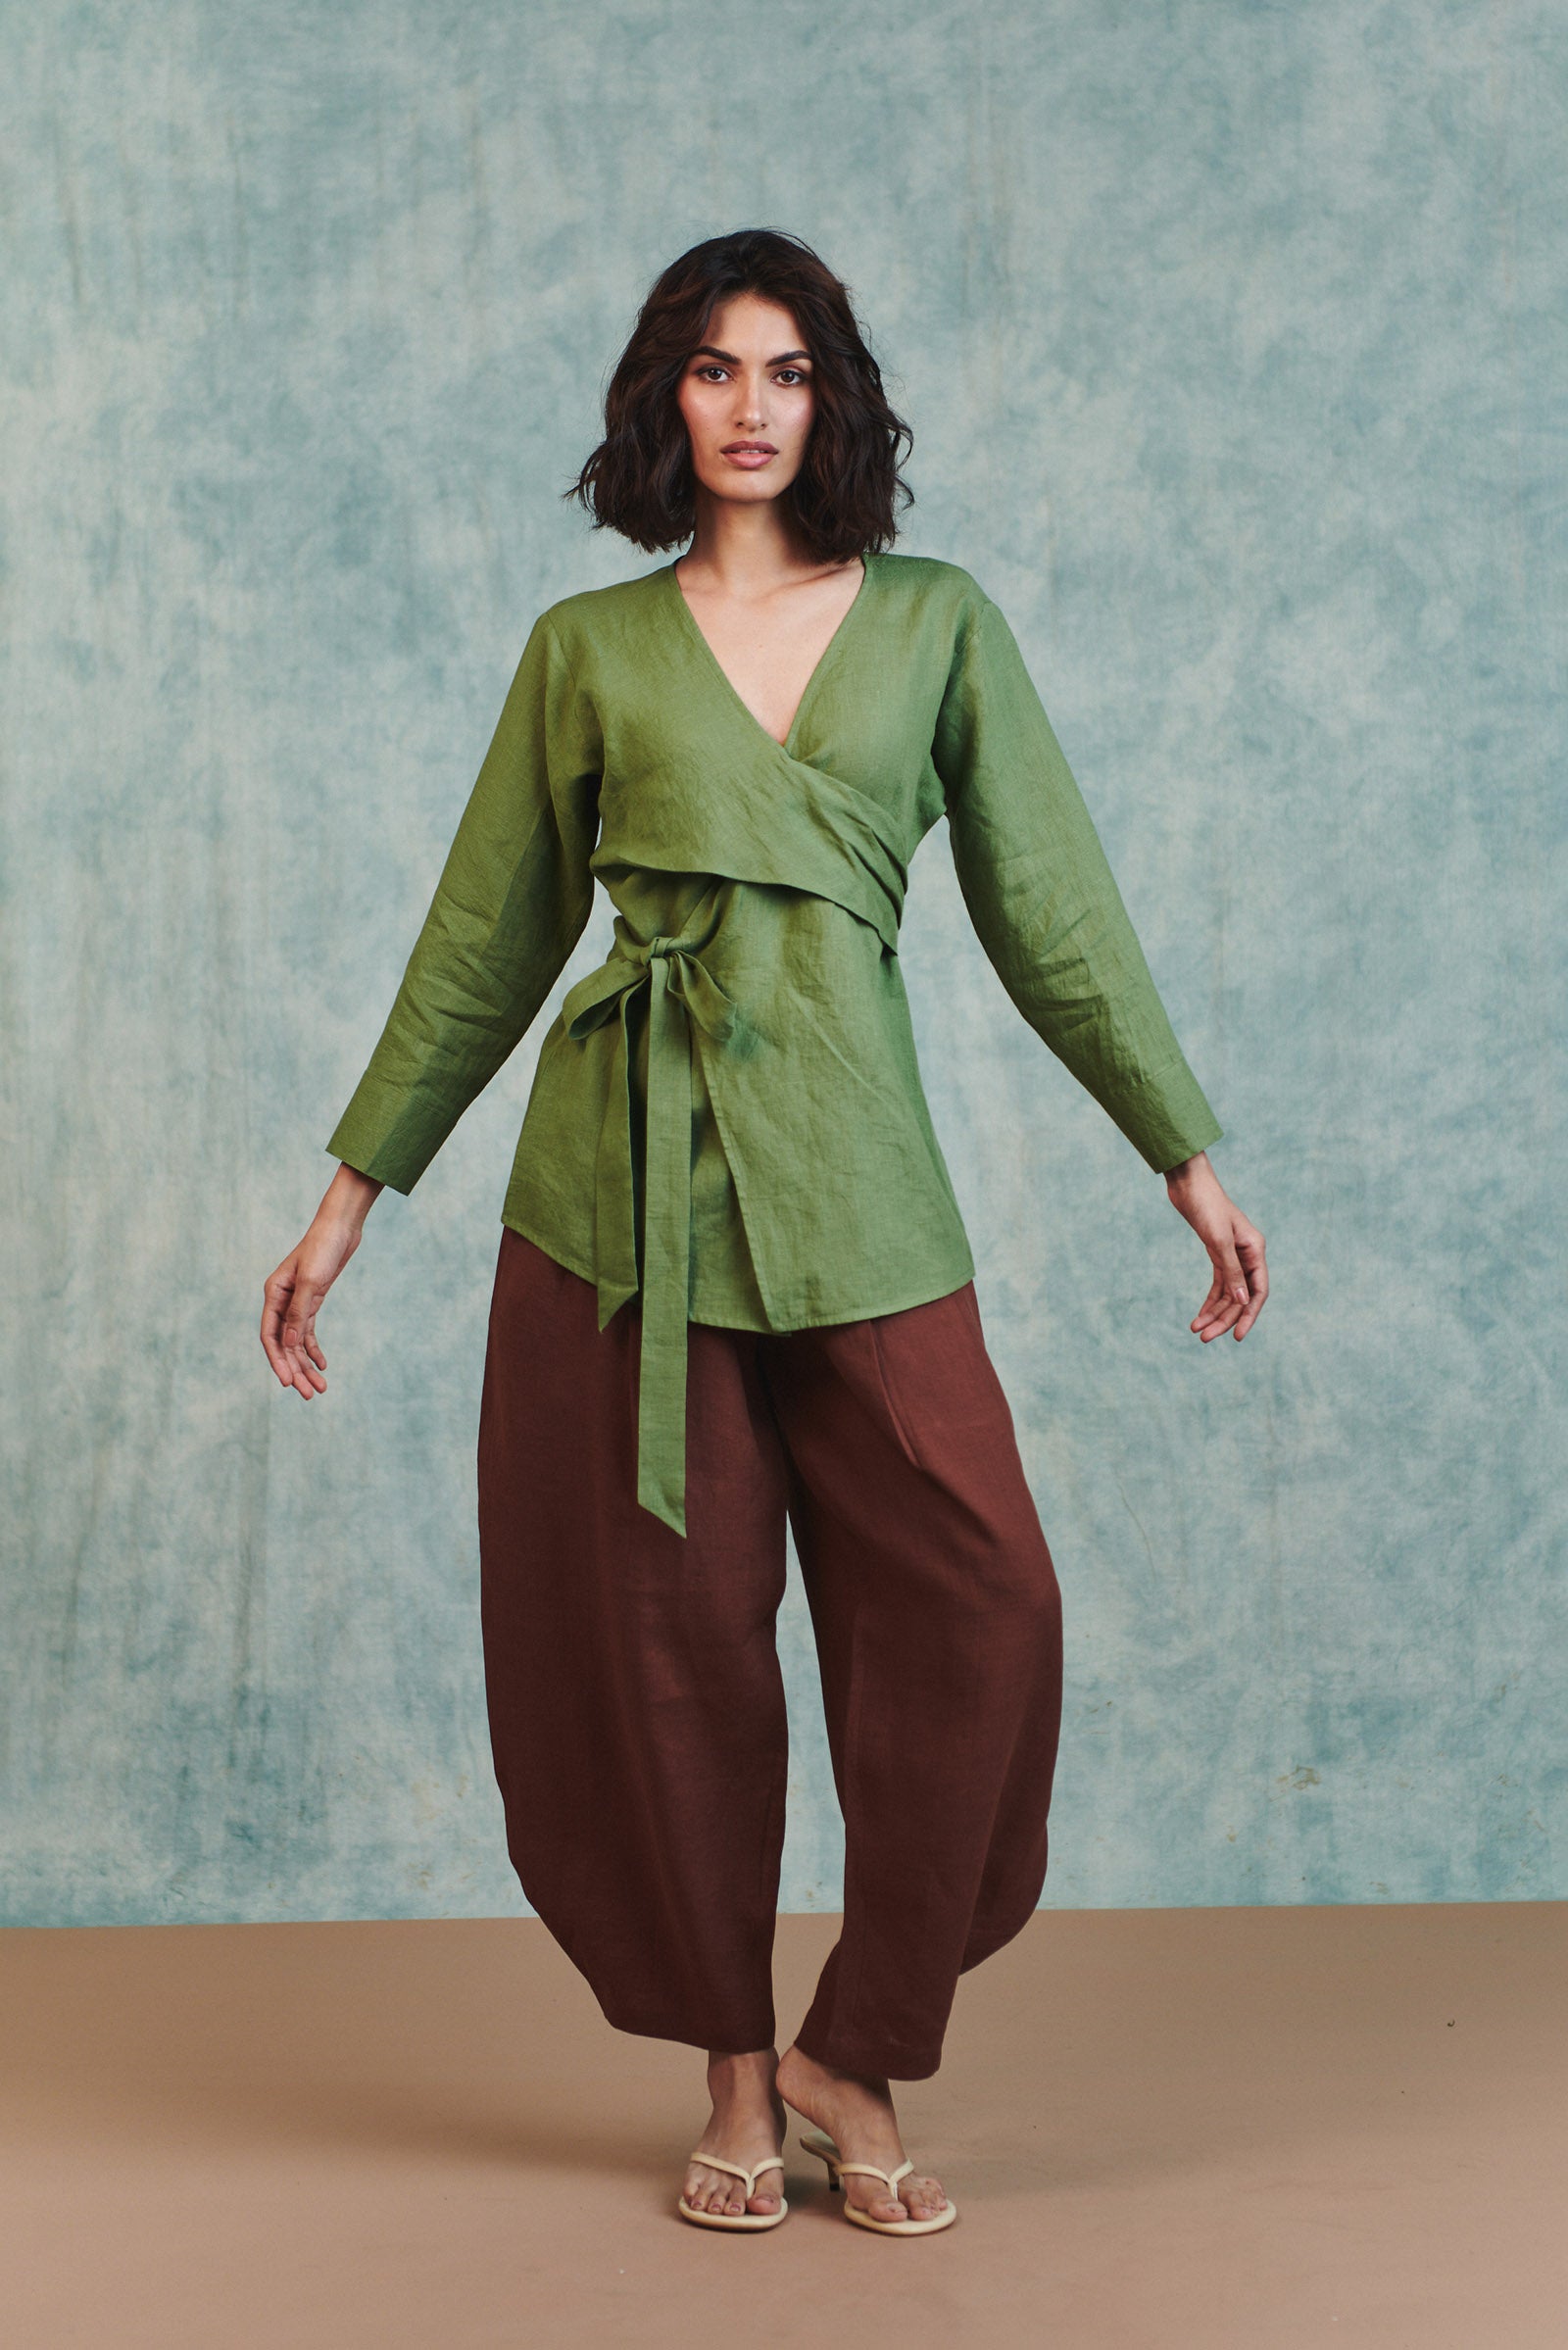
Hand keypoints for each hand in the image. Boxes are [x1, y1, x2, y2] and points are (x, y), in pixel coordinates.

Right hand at [261, 1163, 383, 1397]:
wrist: (341, 1227)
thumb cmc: (323, 1248)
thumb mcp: (312, 1281)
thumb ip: (300, 1312)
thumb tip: (290, 1343)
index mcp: (273, 1294)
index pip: (271, 1336)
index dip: (278, 1361)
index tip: (288, 1383)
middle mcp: (281, 1300)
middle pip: (284, 1344)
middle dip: (296, 1370)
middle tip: (310, 1395)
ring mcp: (296, 1302)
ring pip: (297, 1342)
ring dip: (306, 1365)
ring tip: (320, 1388)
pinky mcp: (312, 1301)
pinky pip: (308, 1332)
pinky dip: (314, 1350)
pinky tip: (323, 1366)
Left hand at [1162, 1151, 1267, 1341]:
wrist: (1188, 1183)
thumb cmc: (1206, 1206)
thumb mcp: (1219, 1241)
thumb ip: (1231, 1272)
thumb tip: (1242, 1302)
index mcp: (1255, 1250)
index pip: (1258, 1292)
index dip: (1249, 1315)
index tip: (1238, 1337)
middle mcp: (1247, 1254)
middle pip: (1240, 1296)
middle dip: (1224, 1319)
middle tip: (1204, 1339)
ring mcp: (1232, 1255)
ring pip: (1227, 1293)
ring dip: (1214, 1313)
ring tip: (1196, 1331)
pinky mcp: (1217, 1253)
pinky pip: (1218, 1284)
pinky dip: (1209, 1301)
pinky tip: (1199, 1316)